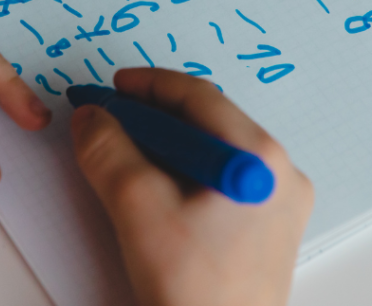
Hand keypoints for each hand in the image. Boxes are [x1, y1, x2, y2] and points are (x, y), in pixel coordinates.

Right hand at [72, 68, 312, 305]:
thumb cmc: (192, 291)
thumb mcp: (136, 206)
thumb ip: (107, 148)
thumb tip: (91, 116)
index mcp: (260, 159)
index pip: (198, 96)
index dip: (147, 85)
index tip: (111, 88)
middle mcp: (280, 175)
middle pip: (207, 121)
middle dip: (152, 116)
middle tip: (109, 120)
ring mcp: (278, 205)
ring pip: (212, 151)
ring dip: (164, 145)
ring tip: (122, 154)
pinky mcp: (267, 232)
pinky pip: (220, 181)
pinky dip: (182, 173)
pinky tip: (151, 187)